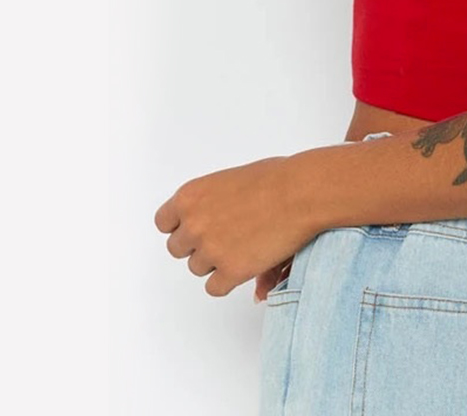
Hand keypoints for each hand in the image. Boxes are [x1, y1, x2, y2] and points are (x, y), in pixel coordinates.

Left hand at [153, 153, 319, 298]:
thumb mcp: (236, 182)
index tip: (198, 226)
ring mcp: (210, 249)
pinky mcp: (230, 271)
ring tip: (243, 245)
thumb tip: (212, 235)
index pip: (164, 222)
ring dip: (215, 261)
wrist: (302, 192)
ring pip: (197, 268)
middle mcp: (193, 224)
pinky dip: (228, 280)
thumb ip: (216, 205)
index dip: (182, 226)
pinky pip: (214, 287)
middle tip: (224, 237)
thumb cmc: (277, 178)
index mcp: (190, 196)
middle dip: (198, 244)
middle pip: (177, 248)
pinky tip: (247, 263)